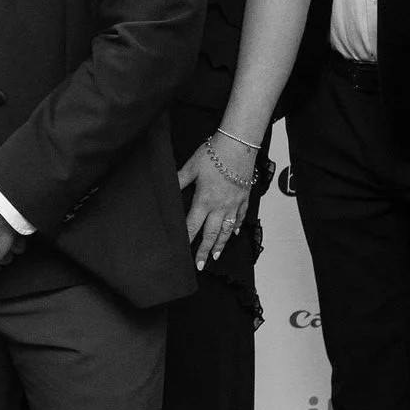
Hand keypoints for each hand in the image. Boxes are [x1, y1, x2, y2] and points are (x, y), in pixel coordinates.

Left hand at [177, 134, 256, 270]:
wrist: (239, 145)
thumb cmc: (215, 153)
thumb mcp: (191, 167)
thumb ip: (178, 181)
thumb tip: (165, 188)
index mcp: (204, 200)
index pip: (192, 226)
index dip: (187, 241)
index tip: (183, 255)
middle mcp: (220, 206)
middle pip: (212, 234)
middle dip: (205, 251)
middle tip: (201, 265)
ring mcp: (234, 203)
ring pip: (227, 229)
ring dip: (221, 244)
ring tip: (217, 256)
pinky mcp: (244, 197)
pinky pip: (241, 216)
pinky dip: (237, 227)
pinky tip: (234, 233)